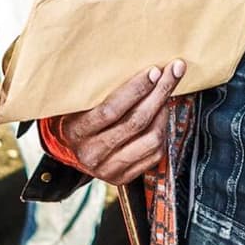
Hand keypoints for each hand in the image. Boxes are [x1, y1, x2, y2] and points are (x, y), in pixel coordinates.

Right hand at [55, 61, 184, 182]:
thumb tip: (140, 67)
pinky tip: (162, 115)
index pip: (111, 110)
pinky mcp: (123, 177)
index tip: (154, 71)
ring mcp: (109, 169)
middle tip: (173, 72)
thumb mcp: (79, 102)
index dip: (136, 89)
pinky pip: (155, 154)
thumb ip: (98, 89)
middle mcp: (92, 153)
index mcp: (77, 131)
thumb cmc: (77, 116)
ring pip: (151, 140)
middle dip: (159, 93)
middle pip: (136, 122)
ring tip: (166, 94)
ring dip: (164, 112)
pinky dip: (163, 131)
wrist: (70, 149)